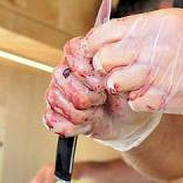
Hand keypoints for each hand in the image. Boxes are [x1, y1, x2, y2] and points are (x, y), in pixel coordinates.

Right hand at [40, 38, 161, 150]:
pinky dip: (74, 127)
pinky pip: (53, 121)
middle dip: (87, 94)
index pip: (71, 54)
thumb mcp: (127, 74)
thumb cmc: (127, 91)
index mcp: (80, 54)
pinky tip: (88, 122)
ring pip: (55, 100)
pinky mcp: (55, 115)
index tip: (105, 82)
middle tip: (102, 97)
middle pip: (61, 78)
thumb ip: (114, 66)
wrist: (130, 117)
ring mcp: (56, 93)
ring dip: (82, 112)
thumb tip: (101, 69)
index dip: (89, 73)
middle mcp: (64, 71)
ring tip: (96, 109)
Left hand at [85, 8, 182, 114]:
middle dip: (103, 67)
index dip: (93, 44)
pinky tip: (152, 94)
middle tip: (115, 70)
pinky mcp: (166, 98)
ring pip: (115, 84)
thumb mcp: (178, 20)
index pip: (104, 33)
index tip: (94, 51)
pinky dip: (139, 101)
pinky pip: (135, 102)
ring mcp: (157, 74)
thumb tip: (119, 35)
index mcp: (152, 25)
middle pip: (103, 60)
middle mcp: (150, 48)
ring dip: (121, 85)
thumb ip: (147, 28)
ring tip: (136, 82)